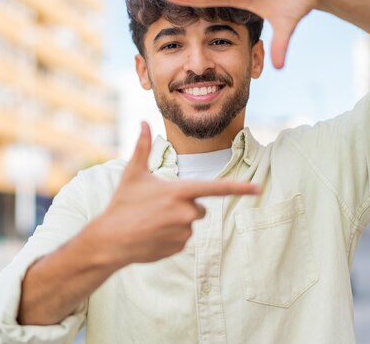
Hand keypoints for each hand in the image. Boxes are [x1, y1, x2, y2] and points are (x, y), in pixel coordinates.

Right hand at [92, 122, 260, 265]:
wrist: (111, 239)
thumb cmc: (122, 203)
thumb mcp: (133, 173)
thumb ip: (143, 147)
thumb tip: (143, 122)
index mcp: (180, 191)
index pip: (217, 188)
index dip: (240, 188)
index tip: (258, 189)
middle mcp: (187, 212)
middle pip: (199, 207)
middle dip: (184, 205)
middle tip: (158, 206)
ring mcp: (184, 232)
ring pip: (189, 223)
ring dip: (176, 221)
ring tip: (152, 221)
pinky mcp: (179, 247)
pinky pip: (182, 238)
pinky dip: (170, 236)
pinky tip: (152, 235)